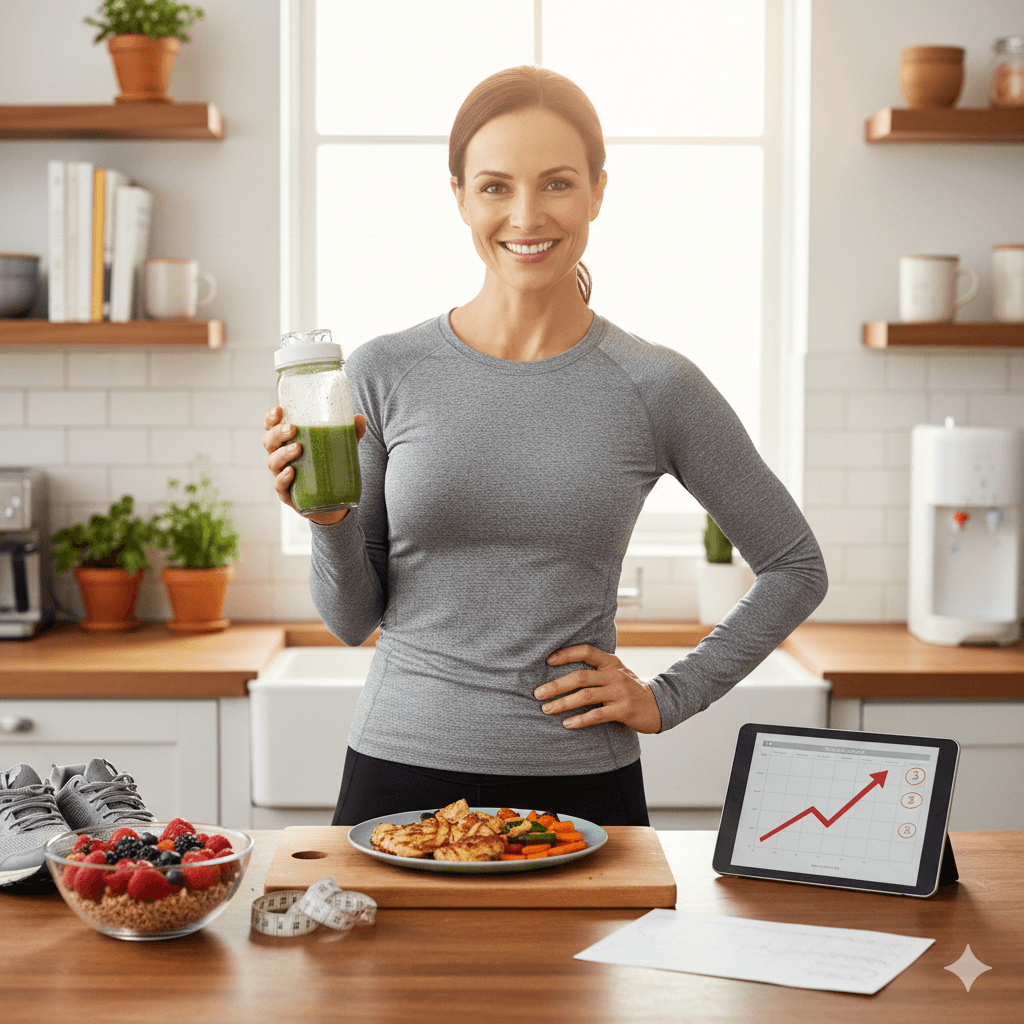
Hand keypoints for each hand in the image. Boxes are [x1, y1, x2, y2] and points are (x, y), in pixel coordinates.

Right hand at [263, 406, 366, 525]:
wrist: (333, 502)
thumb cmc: (330, 467)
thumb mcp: (341, 448)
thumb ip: (351, 433)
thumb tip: (360, 418)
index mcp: (287, 443)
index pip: (272, 427)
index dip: (271, 418)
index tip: (279, 409)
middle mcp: (280, 458)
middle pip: (269, 443)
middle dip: (277, 434)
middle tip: (292, 428)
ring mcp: (281, 476)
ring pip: (273, 463)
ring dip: (282, 454)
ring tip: (297, 448)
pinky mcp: (287, 495)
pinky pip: (280, 486)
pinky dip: (283, 478)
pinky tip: (291, 472)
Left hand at [534, 645, 662, 733]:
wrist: (657, 705)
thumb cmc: (628, 689)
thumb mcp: (615, 672)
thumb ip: (596, 669)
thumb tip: (562, 669)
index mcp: (610, 662)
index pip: (586, 651)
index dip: (566, 654)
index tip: (548, 660)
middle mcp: (614, 674)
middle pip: (580, 677)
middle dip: (556, 685)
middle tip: (538, 693)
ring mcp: (619, 692)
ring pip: (585, 696)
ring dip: (563, 703)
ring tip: (546, 709)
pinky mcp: (623, 710)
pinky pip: (597, 715)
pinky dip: (580, 720)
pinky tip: (567, 724)